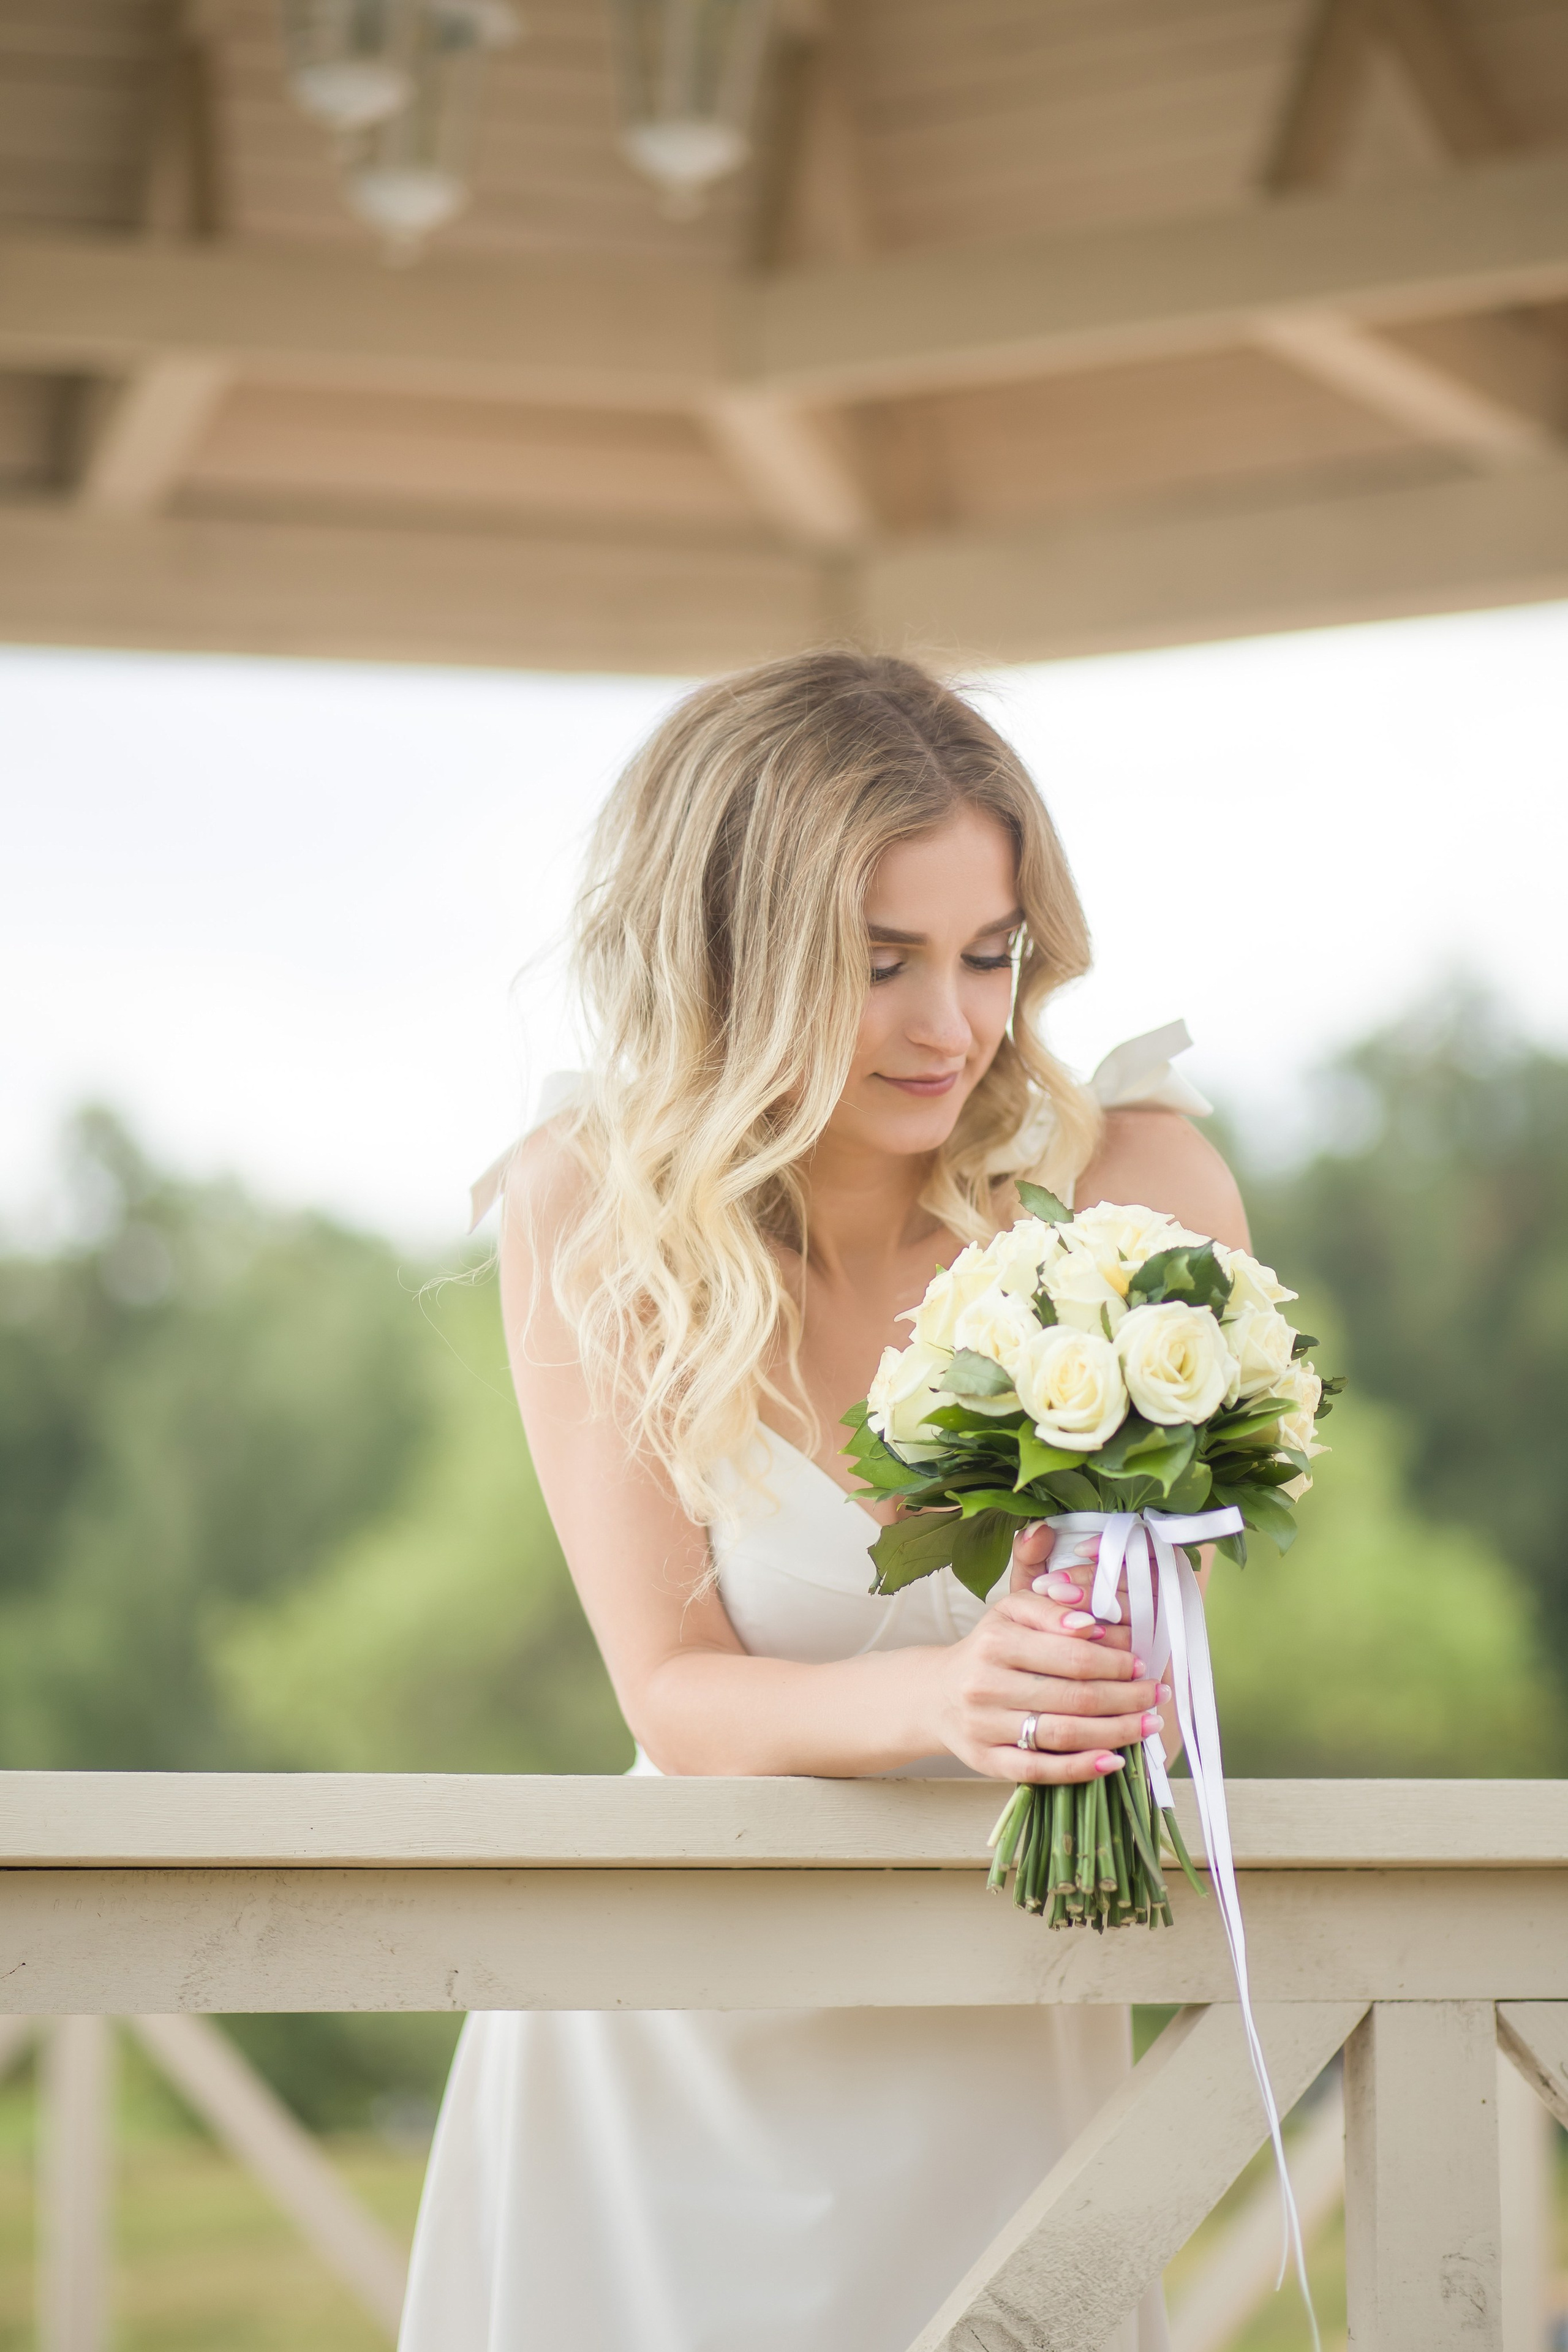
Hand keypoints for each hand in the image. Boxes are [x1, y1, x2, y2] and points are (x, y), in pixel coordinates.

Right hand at [931, 1522, 1168, 1783]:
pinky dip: (1081, 1768)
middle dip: (1126, 1698)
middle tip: (1158, 1694)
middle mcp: (985, 1684)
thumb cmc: (989, 1649)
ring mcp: (984, 1727)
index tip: (1144, 1662)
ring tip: (1149, 1725)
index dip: (1115, 1661)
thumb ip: (1049, 1603)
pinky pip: (1040, 1771)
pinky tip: (1113, 1761)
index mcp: (995, 1641)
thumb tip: (1089, 1616)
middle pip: (1073, 1696)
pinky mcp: (986, 1762)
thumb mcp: (1011, 1611)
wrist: (937, 1694)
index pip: (1072, 1655)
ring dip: (1116, 1732)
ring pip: (1062, 1735)